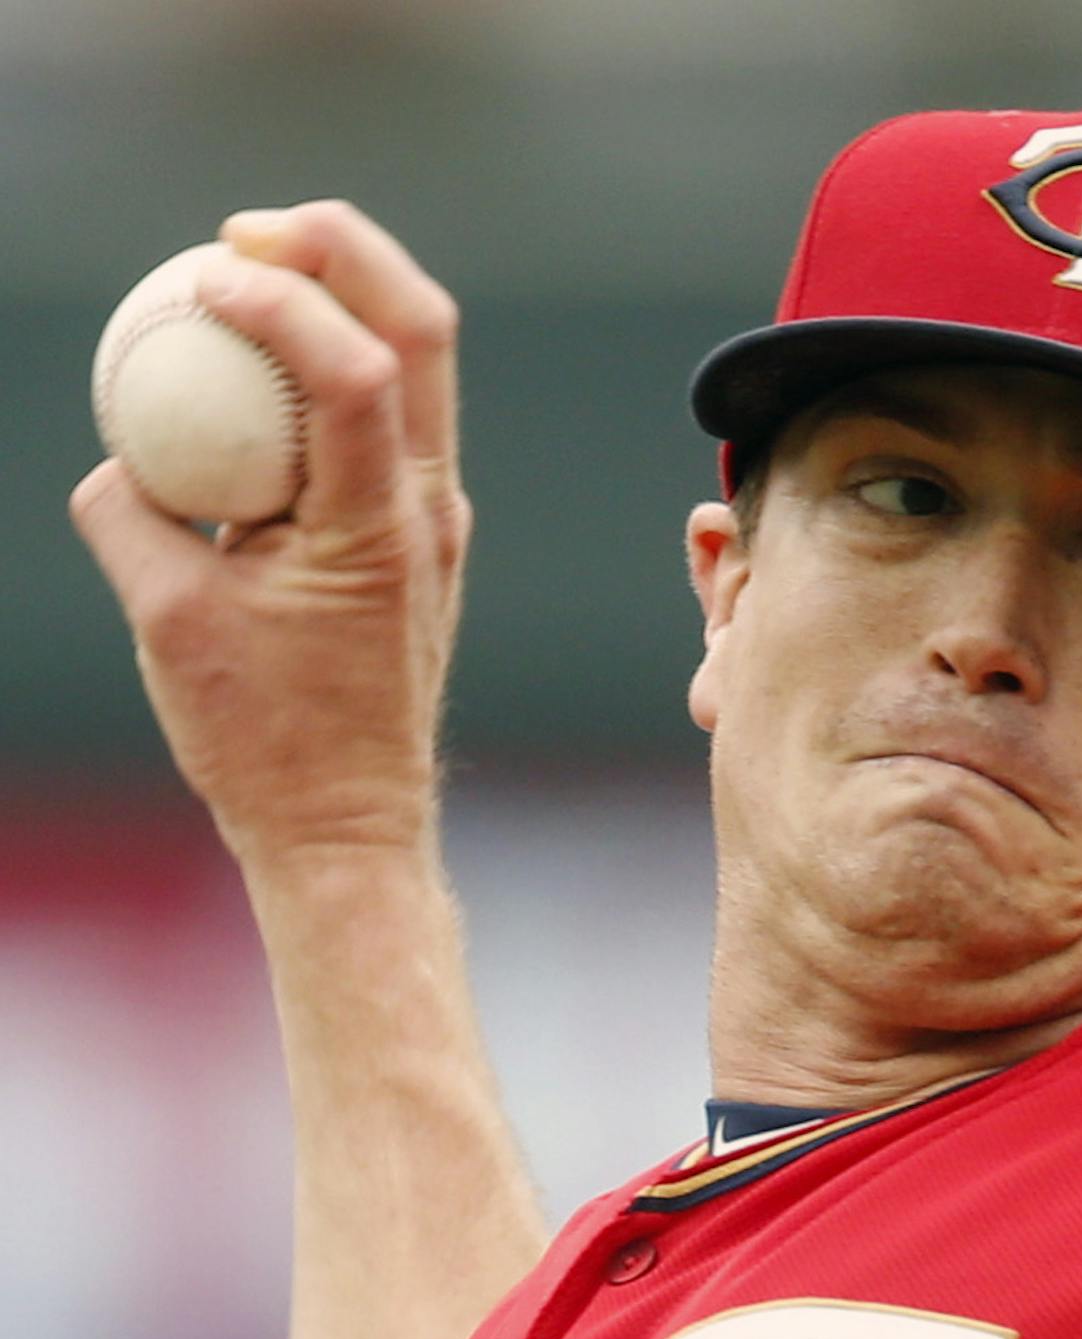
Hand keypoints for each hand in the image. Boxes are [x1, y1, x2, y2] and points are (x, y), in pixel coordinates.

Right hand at [70, 200, 470, 859]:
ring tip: (244, 277)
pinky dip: (325, 370)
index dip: (285, 292)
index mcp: (382, 528)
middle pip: (422, 326)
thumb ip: (127, 514)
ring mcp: (434, 522)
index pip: (363, 366)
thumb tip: (114, 454)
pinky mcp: (414, 537)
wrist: (346, 832)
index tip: (204, 275)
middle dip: (340, 249)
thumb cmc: (265, 742)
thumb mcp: (167, 620)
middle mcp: (430, 511)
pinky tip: (251, 373)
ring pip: (415, 364)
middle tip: (246, 231)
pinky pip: (381, 420)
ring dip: (338, 298)